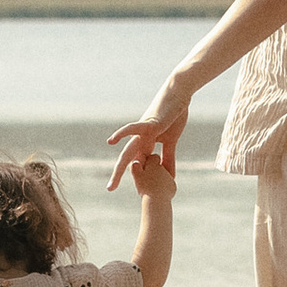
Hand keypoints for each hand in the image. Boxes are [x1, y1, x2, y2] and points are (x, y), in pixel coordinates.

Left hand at [106, 77, 190, 193]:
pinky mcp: (148, 123)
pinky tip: (111, 140)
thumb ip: (168, 157)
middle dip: (118, 174)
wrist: (177, 95)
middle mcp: (140, 138)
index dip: (136, 177)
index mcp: (146, 143)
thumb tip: (169, 175)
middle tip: (110, 189)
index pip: (137, 163)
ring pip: (128, 151)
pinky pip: (133, 129)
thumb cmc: (174, 115)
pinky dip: (122, 133)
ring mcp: (143, 131)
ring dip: (120, 167)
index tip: (136, 191)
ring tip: (113, 182)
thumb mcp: (171, 141)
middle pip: (127, 159)